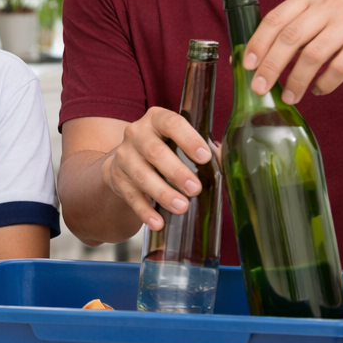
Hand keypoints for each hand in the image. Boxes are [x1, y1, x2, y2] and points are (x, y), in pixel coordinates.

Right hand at [103, 107, 210, 230]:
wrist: (127, 160)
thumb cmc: (164, 149)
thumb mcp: (179, 142)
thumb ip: (202, 149)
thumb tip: (226, 161)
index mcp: (156, 119)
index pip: (172, 123)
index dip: (189, 139)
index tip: (204, 157)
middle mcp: (136, 134)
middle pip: (155, 152)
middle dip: (176, 172)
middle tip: (195, 189)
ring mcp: (124, 156)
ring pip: (142, 175)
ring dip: (163, 193)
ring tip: (182, 207)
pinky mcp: (117, 178)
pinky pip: (131, 196)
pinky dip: (145, 211)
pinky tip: (157, 222)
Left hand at [245, 0, 342, 102]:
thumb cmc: (338, 35)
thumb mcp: (311, 27)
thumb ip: (284, 38)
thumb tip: (244, 63)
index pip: (276, 19)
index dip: (258, 44)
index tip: (247, 66)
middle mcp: (329, 3)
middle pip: (291, 37)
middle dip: (272, 66)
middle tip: (260, 88)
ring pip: (313, 55)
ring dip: (297, 81)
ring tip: (290, 97)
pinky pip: (338, 68)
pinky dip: (324, 84)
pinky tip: (318, 90)